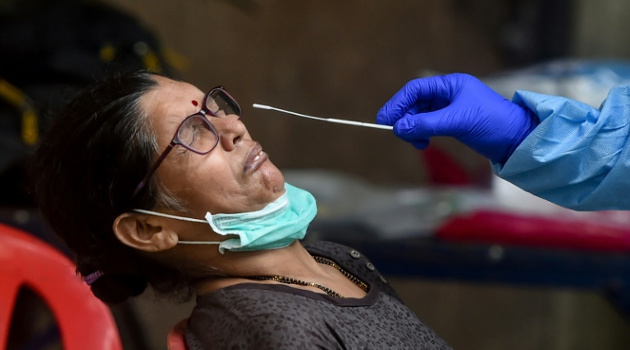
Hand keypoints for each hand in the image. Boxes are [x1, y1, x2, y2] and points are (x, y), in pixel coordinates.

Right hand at [376, 73, 538, 163]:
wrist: (517, 140)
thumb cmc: (491, 123)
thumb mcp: (457, 121)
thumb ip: (426, 124)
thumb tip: (398, 128)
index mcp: (451, 84)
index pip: (416, 89)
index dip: (398, 103)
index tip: (385, 119)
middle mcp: (448, 93)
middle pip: (415, 102)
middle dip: (404, 117)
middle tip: (397, 133)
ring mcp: (449, 108)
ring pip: (419, 115)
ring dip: (412, 128)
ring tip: (415, 142)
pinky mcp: (452, 122)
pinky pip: (427, 125)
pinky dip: (421, 133)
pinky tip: (423, 143)